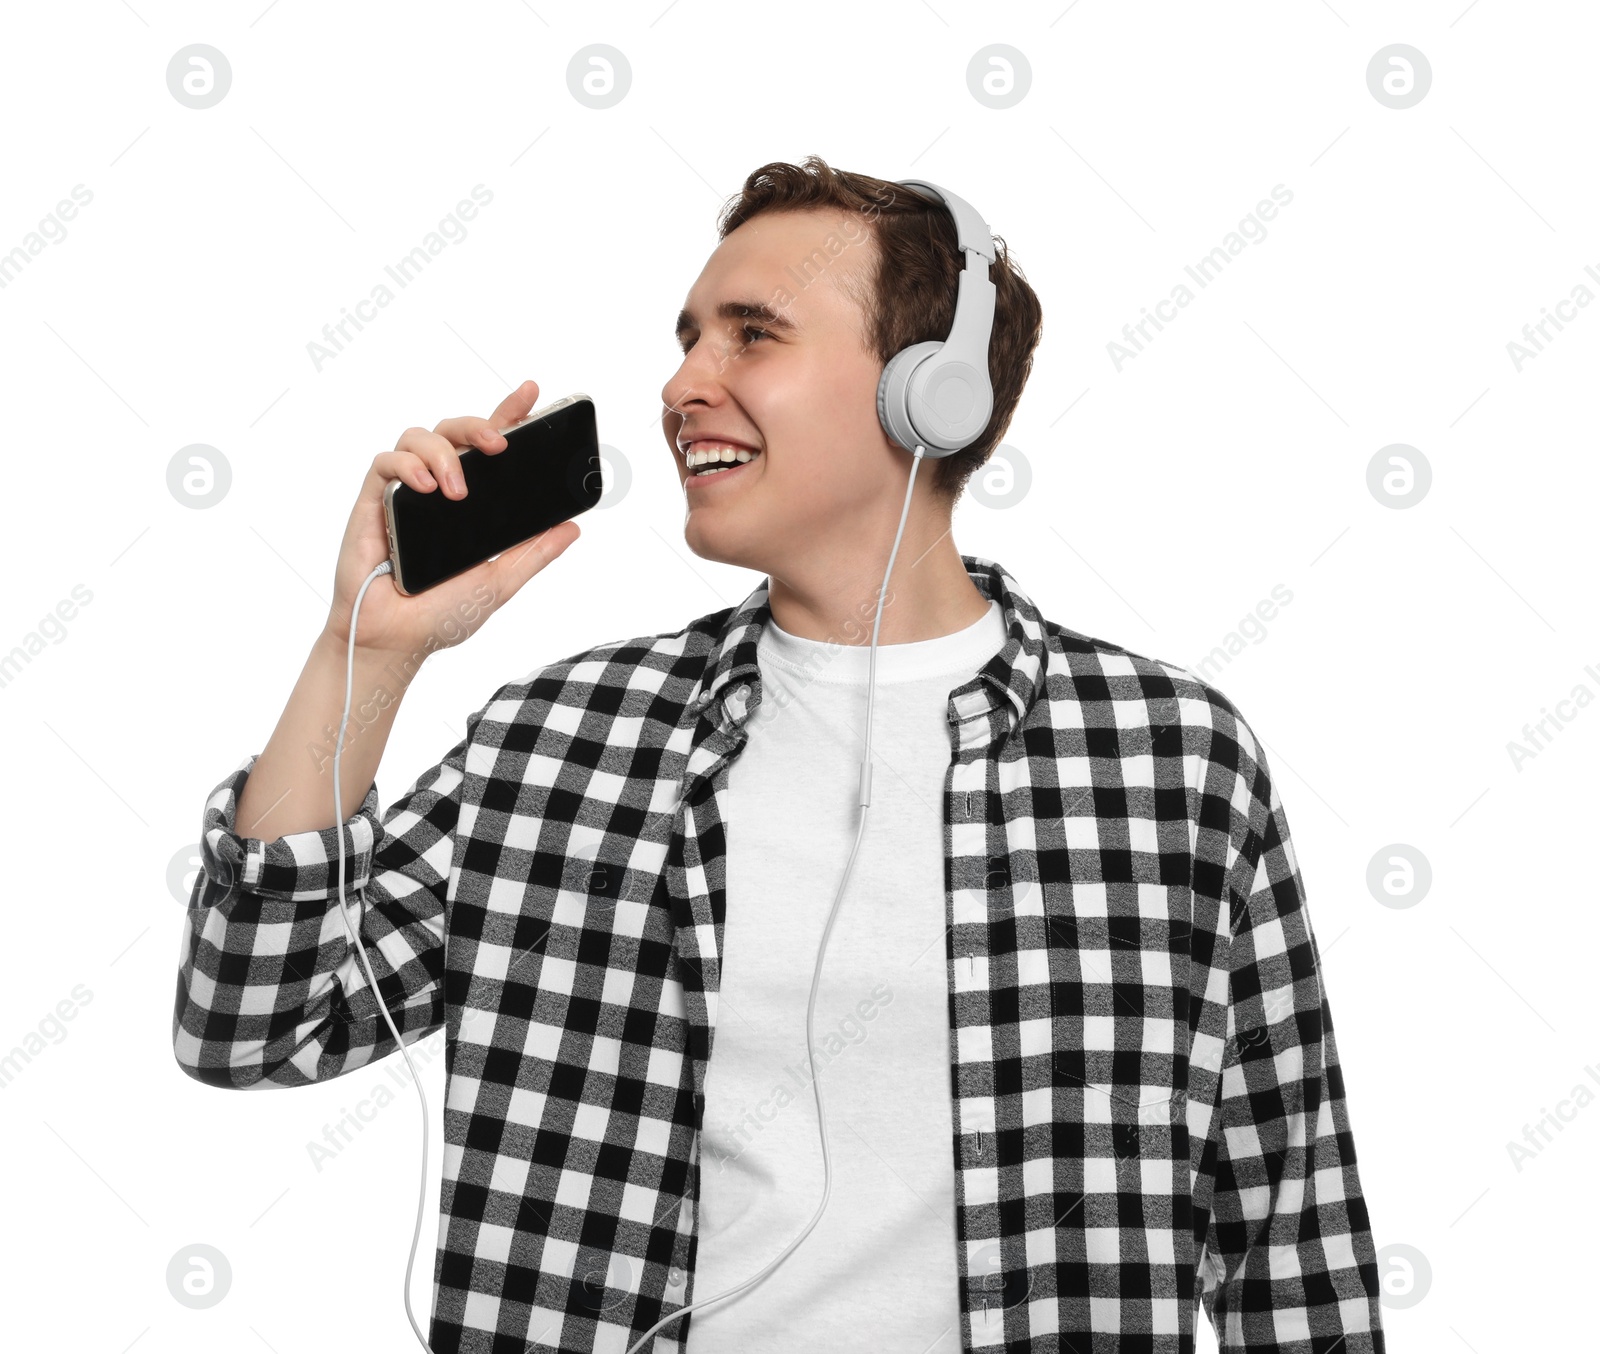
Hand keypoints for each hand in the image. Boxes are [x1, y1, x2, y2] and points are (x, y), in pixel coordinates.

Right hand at [322, 379, 581, 658]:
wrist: (394, 641)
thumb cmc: (439, 616)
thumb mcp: (499, 582)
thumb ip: (534, 553)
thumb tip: (572, 528)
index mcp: (468, 503)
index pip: (488, 449)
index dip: (507, 415)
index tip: (532, 393)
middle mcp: (436, 489)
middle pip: (453, 431)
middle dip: (477, 424)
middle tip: (498, 442)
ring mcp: (404, 493)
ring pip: (418, 437)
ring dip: (442, 453)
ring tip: (456, 490)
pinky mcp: (373, 503)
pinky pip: (385, 463)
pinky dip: (408, 466)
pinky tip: (426, 488)